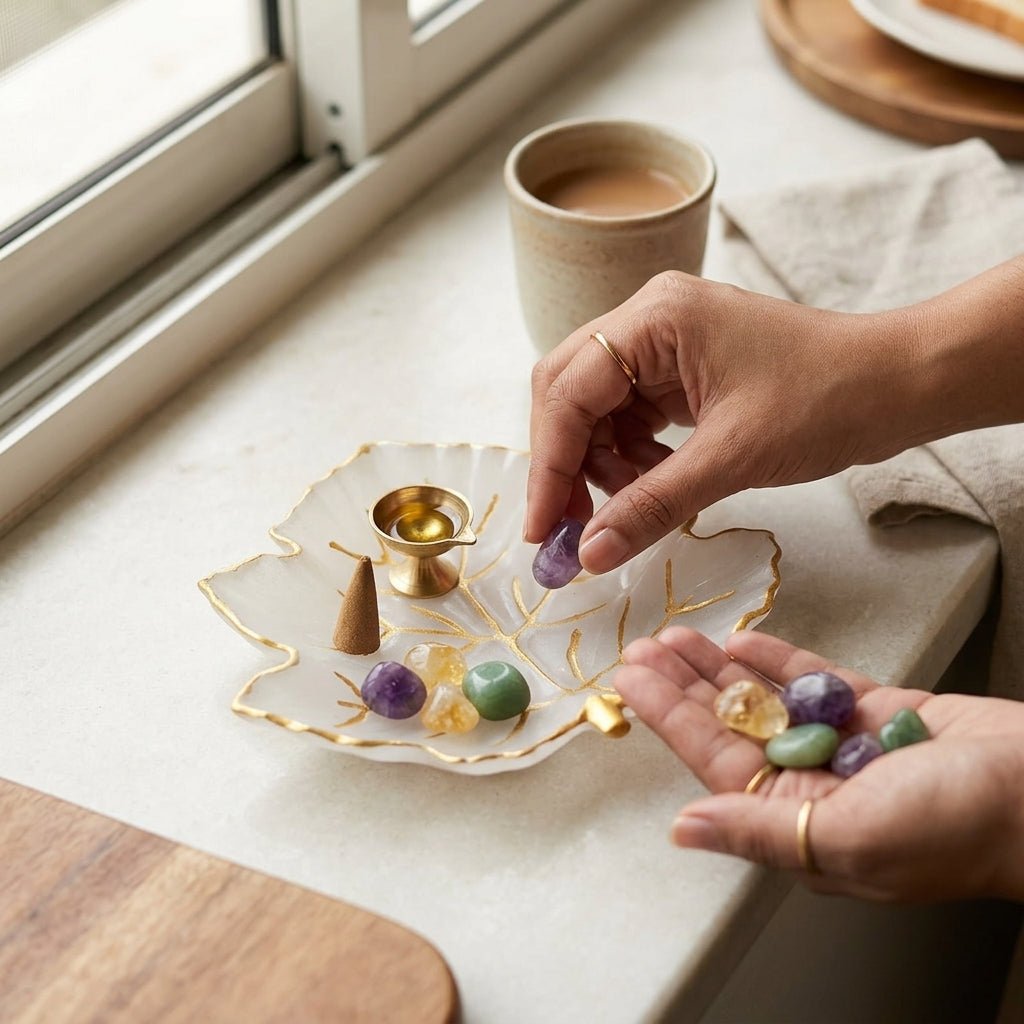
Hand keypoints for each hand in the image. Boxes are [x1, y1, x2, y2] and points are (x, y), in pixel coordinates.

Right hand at [526, 271, 928, 573]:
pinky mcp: (679, 368)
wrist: (899, 383)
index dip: (549, 466)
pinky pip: (629, 414)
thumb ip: (652, 504)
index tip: (544, 531)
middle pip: (568, 392)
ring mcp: (663, 341)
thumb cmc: (829, 399)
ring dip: (599, 464)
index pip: (568, 392)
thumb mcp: (733, 458)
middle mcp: (648, 318)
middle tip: (572, 528)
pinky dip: (629, 457)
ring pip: (594, 408)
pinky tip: (654, 481)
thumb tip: (589, 555)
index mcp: (655, 317)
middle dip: (565, 463)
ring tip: (631, 505)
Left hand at [614, 627, 1023, 901]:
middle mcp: (815, 785)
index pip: (716, 762)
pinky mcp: (880, 712)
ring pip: (768, 701)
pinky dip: (780, 661)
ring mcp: (846, 746)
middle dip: (685, 687)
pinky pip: (816, 682)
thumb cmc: (959, 830)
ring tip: (678, 635)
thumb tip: (685, 830)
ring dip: (723, 669)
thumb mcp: (848, 839)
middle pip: (733, 727)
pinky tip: (743, 641)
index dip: (670, 719)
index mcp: (801, 823)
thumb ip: (761, 830)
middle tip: (642, 646)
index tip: (631, 681)